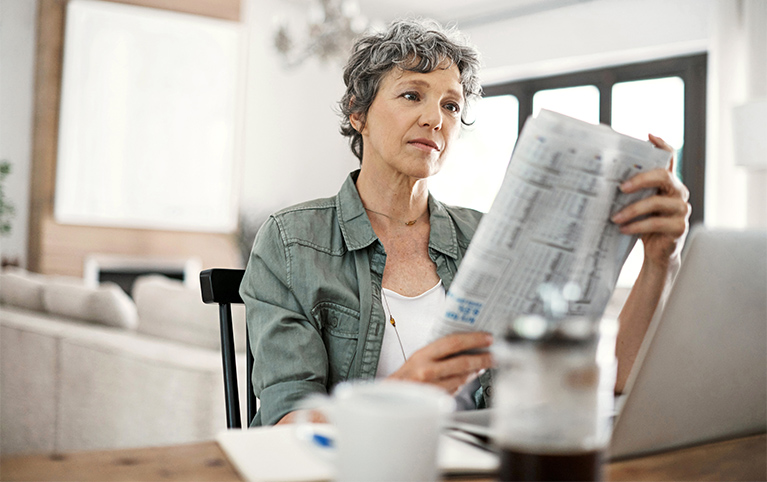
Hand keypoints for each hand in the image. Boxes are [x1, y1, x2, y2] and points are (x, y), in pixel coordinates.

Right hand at [386, 332, 493, 394]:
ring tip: (485, 364)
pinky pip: (457, 389)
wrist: (392, 396)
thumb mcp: (419, 356)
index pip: (453, 343)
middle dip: (483, 358)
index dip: (473, 339)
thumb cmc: (406, 374)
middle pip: (463, 362)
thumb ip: (439, 350)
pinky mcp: (438, 400)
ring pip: (463, 378)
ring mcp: (434, 387)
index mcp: (423, 355)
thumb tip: (465, 344)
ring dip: (477, 371)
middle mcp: (428, 371)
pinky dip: (466, 381)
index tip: (487, 338)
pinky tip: (470, 376)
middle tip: (494, 355)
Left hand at [611, 134, 690, 268]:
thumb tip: (601, 179)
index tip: (649, 136)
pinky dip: (637, 226)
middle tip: (621, 187)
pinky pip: (656, 223)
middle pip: (664, 176)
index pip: (669, 159)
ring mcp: (681, 209)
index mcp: (668, 183)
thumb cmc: (644, 224)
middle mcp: (678, 192)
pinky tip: (623, 229)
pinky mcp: (679, 227)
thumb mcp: (636, 204)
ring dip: (632, 209)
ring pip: (657, 202)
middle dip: (641, 179)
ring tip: (614, 217)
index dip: (662, 145)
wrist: (657, 252)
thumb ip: (629, 191)